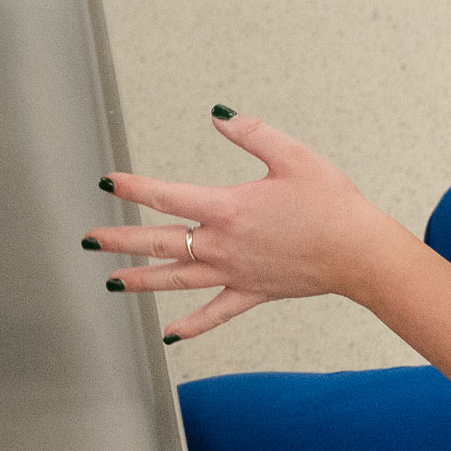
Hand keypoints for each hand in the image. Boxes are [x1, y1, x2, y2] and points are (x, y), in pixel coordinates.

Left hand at [87, 110, 399, 340]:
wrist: (360, 252)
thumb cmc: (332, 202)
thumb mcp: (293, 155)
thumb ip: (252, 133)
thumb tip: (217, 115)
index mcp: (228, 208)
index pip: (166, 196)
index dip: (133, 187)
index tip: (106, 182)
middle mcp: (223, 245)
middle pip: (160, 242)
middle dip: (120, 240)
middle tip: (89, 241)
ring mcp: (235, 273)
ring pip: (177, 280)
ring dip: (141, 281)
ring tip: (111, 282)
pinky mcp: (253, 293)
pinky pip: (215, 313)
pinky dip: (191, 325)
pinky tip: (169, 335)